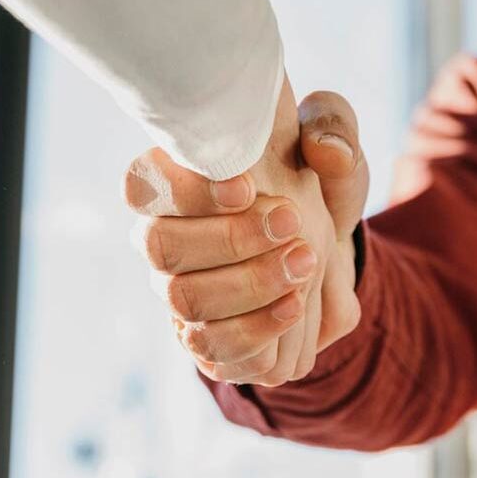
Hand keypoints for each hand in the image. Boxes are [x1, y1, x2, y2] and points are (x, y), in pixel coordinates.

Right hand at [125, 79, 368, 386]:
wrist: (333, 257)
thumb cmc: (317, 190)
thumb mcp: (333, 148)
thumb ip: (334, 129)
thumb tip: (325, 150)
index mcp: (176, 181)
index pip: (142, 183)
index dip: (185, 188)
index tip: (248, 187)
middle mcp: (164, 238)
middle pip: (158, 245)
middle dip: (229, 238)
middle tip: (293, 224)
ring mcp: (179, 293)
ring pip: (184, 299)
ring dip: (249, 283)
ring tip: (305, 263)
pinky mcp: (205, 340)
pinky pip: (210, 348)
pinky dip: (256, 329)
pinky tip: (295, 305)